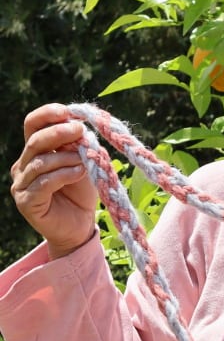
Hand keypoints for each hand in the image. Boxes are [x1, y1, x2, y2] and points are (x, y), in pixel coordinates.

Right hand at [10, 103, 97, 258]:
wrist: (80, 228)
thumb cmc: (80, 195)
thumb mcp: (83, 164)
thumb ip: (79, 147)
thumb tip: (80, 128)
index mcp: (35, 152)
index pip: (33, 125)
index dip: (47, 115)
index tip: (68, 112)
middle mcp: (23, 165)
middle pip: (35, 141)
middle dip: (58, 133)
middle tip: (80, 130)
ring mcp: (21, 184)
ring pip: (40, 162)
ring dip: (65, 158)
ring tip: (85, 160)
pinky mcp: (26, 201)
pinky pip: (43, 182)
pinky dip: (63, 175)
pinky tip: (79, 172)